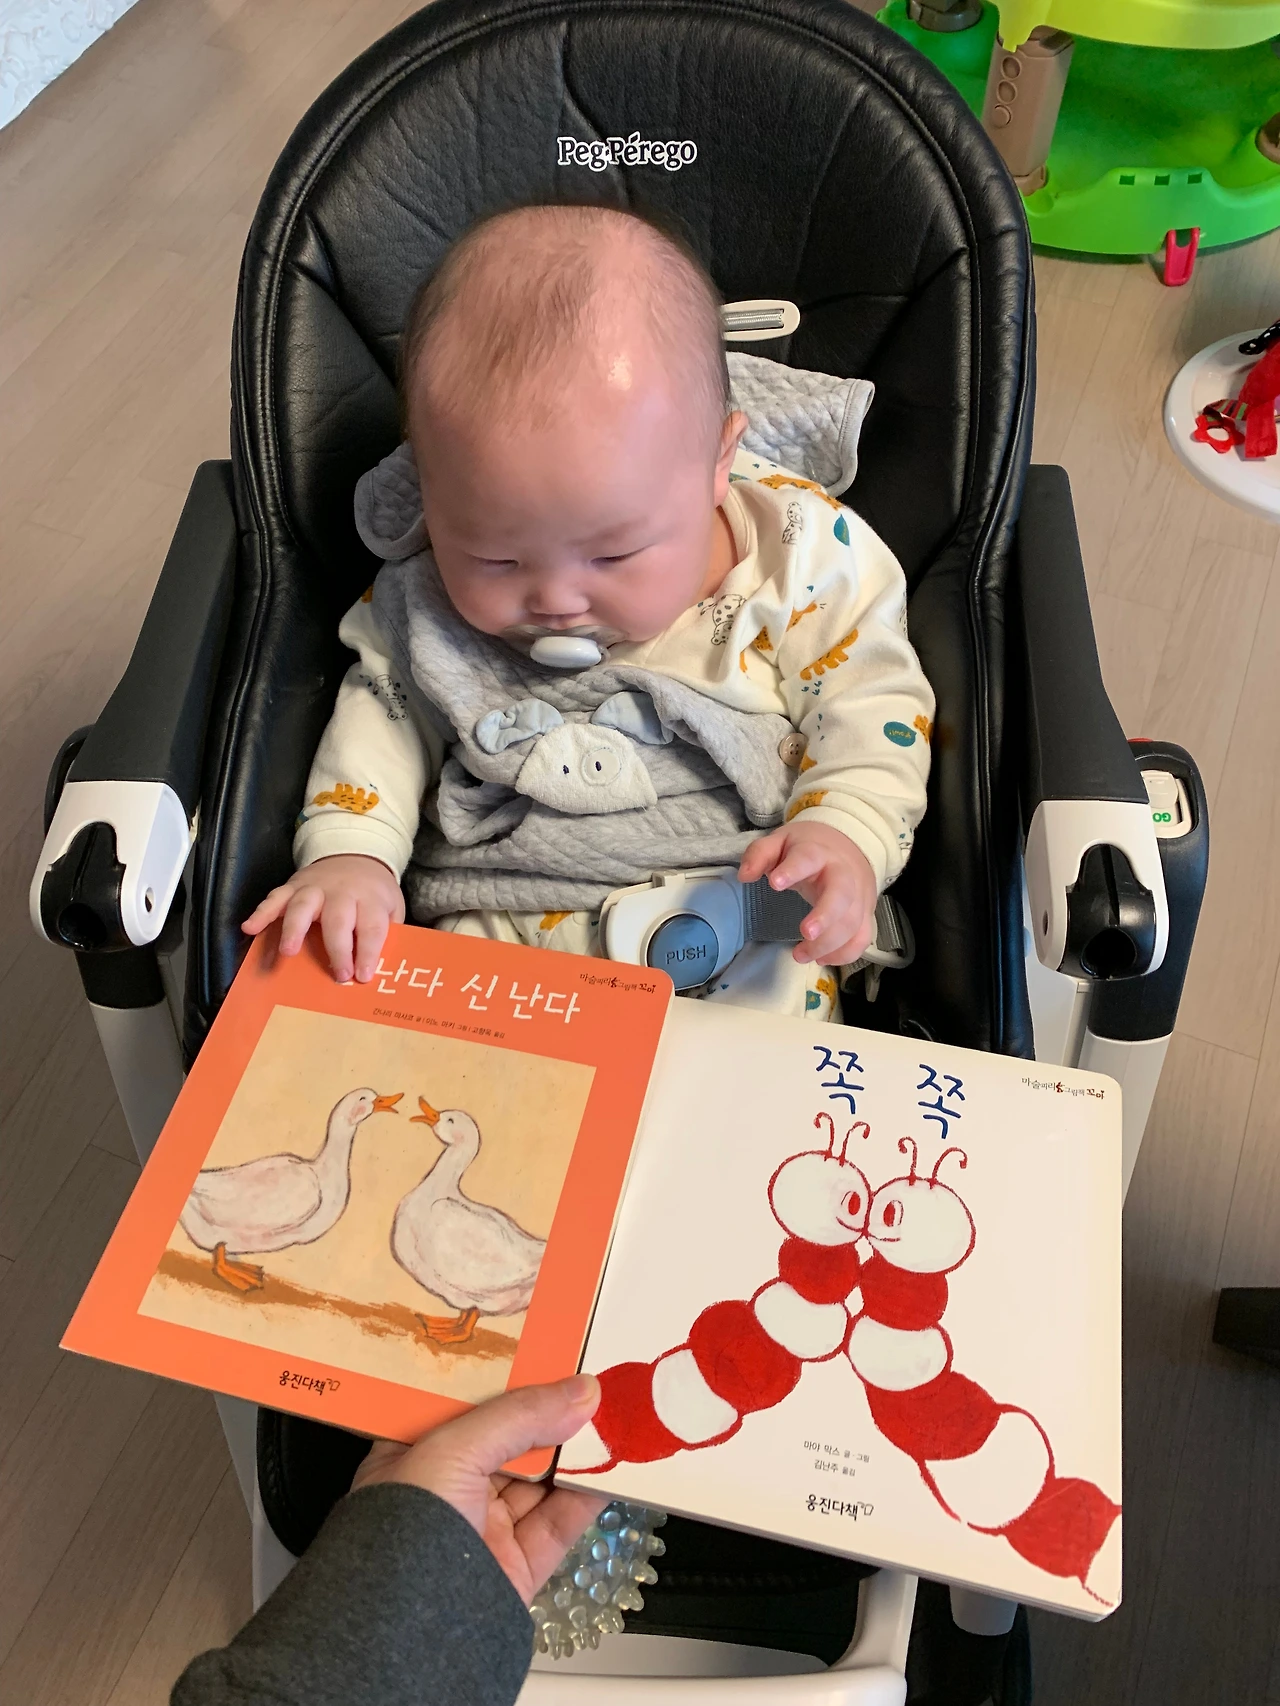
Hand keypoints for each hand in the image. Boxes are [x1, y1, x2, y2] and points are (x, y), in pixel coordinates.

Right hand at [242, 853, 404, 983]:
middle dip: (337, 948)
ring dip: (294, 929)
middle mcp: (341, 892)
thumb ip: (388, 934)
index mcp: (370, 899)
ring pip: (303, 906)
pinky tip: (250, 928)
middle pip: (338, 919)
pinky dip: (261, 912)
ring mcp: (315, 888)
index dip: (368, 952)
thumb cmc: (373, 892)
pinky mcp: (293, 886)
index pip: (371, 927)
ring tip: (288, 952)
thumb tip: (381, 969)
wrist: (356, 854)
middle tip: (338, 975)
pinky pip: (275, 897)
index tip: (363, 976)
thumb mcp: (391, 908)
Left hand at [352, 1375, 606, 1605]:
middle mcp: (447, 1491)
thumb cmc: (400, 1534)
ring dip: (578, 1451)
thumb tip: (580, 1391)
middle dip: (551, 1412)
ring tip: (613, 1414)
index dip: (509, 1376)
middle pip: (510, 1440)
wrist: (406, 1634)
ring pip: (541, 1481)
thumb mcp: (452, 1450)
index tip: (548, 1350)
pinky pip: (559, 1525)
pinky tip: (613, 1467)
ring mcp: (482, 1531)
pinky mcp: (516, 1568)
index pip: (467, 1404)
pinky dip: (589, 1496)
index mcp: (414, 1455)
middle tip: (592, 1378)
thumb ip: (519, 1416)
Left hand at [739, 820, 876, 965]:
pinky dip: (846, 954)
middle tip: (805, 933)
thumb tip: (744, 876)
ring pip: (853, 921)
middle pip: (841, 894)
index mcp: (818, 852)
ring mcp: (858, 895)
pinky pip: (862, 937)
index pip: (808, 858)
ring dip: (829, 944)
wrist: (850, 844)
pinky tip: (822, 959)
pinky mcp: (865, 913)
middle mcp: (843, 873)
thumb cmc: (809, 847)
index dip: (793, 870)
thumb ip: (760, 855)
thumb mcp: (780, 842)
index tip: (774, 884)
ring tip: (800, 955)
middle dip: (825, 916)